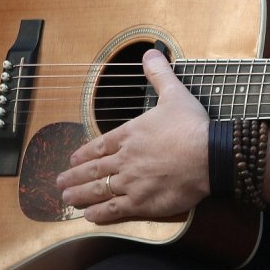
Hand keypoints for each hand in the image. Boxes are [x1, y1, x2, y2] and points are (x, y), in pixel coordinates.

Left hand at [58, 51, 209, 223]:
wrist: (209, 155)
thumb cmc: (191, 125)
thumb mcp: (174, 94)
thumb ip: (159, 75)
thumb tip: (150, 53)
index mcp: (129, 135)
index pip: (99, 146)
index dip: (83, 154)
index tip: (72, 161)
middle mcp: (124, 159)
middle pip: (93, 170)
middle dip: (74, 177)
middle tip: (59, 183)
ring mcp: (130, 182)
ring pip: (97, 191)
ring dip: (79, 195)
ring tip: (67, 199)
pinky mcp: (142, 202)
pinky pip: (114, 210)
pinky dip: (99, 214)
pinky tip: (89, 216)